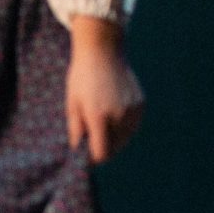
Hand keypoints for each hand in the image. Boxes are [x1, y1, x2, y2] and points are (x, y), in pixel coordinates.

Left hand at [66, 16, 143, 163]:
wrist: (102, 53)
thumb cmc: (81, 78)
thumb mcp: (72, 104)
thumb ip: (76, 130)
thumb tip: (78, 151)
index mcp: (98, 116)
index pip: (101, 153)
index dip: (93, 159)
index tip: (86, 157)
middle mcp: (119, 116)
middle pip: (114, 148)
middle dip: (102, 149)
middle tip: (91, 141)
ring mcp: (132, 110)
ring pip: (125, 138)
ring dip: (114, 139)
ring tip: (101, 126)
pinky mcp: (141, 105)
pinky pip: (133, 126)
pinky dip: (123, 127)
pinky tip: (112, 116)